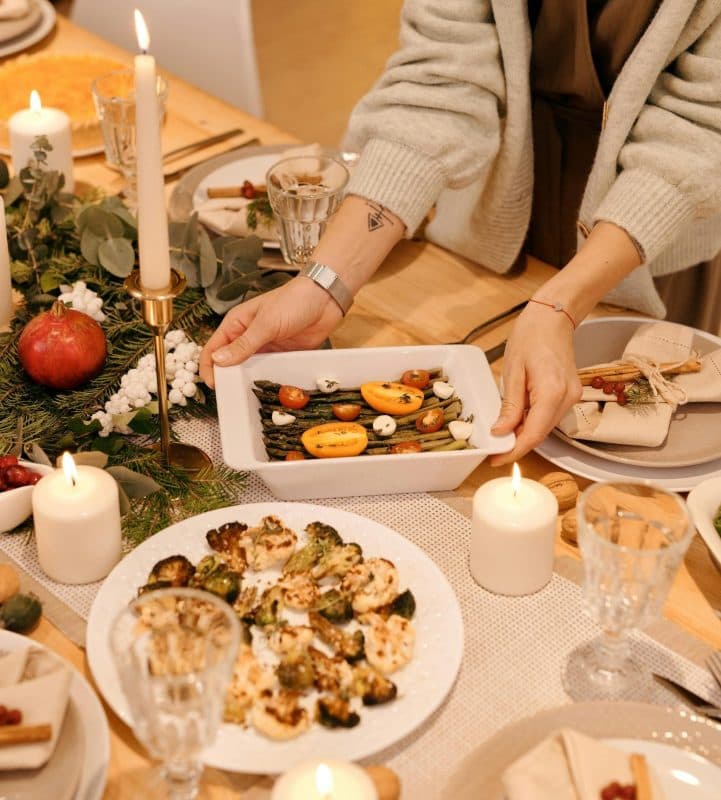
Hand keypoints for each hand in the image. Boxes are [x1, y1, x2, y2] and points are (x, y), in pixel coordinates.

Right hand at [199, 277, 342, 386]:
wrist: (325, 299)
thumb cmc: (293, 301)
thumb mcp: (266, 323)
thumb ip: (243, 344)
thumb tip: (218, 361)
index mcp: (236, 324)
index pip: (213, 348)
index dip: (209, 367)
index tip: (214, 386)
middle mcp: (247, 337)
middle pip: (230, 362)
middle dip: (228, 378)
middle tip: (232, 396)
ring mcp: (265, 347)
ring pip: (249, 369)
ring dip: (249, 381)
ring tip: (249, 397)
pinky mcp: (281, 355)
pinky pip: (270, 370)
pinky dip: (268, 379)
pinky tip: (269, 391)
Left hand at [490, 305, 581, 464]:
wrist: (553, 317)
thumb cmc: (531, 336)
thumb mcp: (513, 371)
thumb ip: (509, 406)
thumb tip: (501, 432)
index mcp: (551, 392)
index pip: (533, 434)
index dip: (514, 451)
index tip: (495, 459)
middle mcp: (567, 398)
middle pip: (540, 434)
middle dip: (517, 444)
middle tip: (493, 450)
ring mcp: (572, 397)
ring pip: (545, 427)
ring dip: (524, 433)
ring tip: (501, 434)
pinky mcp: (571, 394)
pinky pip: (549, 416)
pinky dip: (532, 421)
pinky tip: (517, 419)